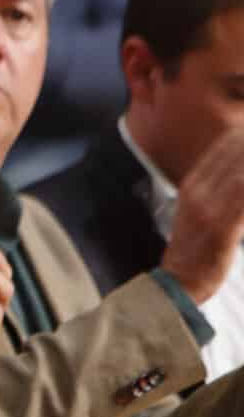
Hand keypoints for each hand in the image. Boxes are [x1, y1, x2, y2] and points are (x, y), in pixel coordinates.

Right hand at [160, 129, 243, 302]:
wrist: (178, 281)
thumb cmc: (193, 247)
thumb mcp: (194, 211)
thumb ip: (213, 189)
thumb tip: (235, 173)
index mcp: (191, 186)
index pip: (221, 149)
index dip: (242, 135)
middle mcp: (198, 193)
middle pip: (235, 157)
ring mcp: (209, 210)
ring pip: (242, 175)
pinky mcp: (222, 229)